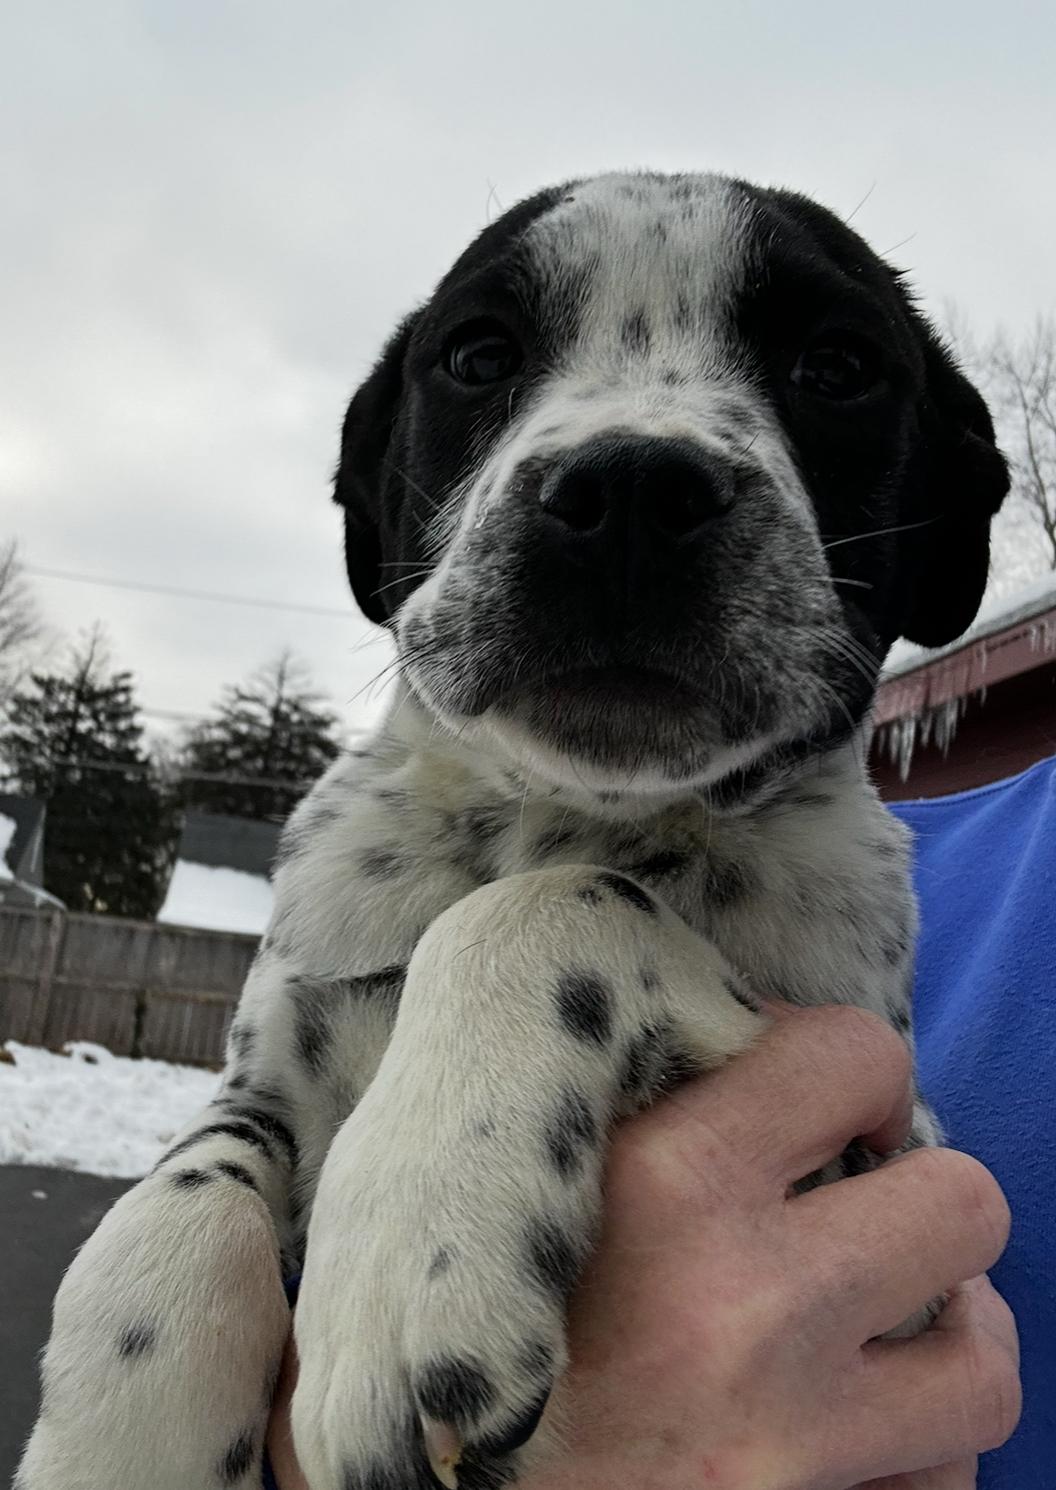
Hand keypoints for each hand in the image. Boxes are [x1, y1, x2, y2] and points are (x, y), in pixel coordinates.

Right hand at [266, 1005, 1019, 1489]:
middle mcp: (744, 1305)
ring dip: (941, 1334)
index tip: (818, 1109)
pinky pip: (948, 1485)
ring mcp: (791, 1442)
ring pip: (982, 1359)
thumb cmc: (420, 1346)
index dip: (852, 1071)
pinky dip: (911, 1453)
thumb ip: (576, 1102)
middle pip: (961, 1199)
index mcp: (655, 1184)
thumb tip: (699, 1034)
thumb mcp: (461, 1188)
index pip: (857, 1053)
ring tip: (883, 1328)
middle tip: (858, 1210)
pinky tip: (849, 1436)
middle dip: (917, 1196)